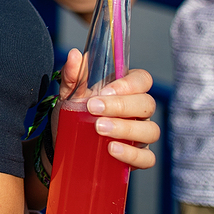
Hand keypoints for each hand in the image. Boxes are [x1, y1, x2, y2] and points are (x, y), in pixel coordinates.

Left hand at [58, 48, 159, 169]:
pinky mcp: (138, 157)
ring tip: (99, 129)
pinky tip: (112, 150)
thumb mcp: (69, 93)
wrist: (63, 143)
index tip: (104, 91)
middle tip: (93, 109)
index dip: (129, 84)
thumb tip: (74, 54)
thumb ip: (72, 74)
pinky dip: (132, 155)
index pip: (142, 79)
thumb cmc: (72, 112)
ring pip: (150, 131)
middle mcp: (139, 111)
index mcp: (127, 89)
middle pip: (147, 104)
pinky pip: (147, 159)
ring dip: (126, 129)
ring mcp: (141, 135)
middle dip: (121, 106)